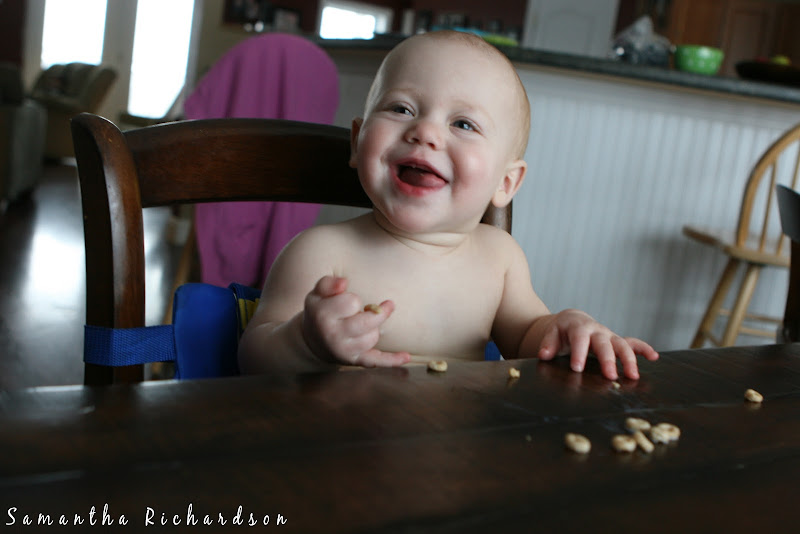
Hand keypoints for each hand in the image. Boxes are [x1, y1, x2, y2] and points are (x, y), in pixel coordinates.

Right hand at [302, 276, 410, 367]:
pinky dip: (392, 360)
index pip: (352, 302)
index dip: (352, 299)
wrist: (312, 340)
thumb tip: (344, 282)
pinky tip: (405, 357)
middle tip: (369, 308)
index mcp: (323, 315)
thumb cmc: (320, 310)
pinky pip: (376, 361)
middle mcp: (333, 335)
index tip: (345, 302)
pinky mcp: (355, 360)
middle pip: (367, 321)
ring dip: (372, 328)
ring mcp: (345, 350)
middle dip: (374, 312)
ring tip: (360, 325)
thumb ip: (329, 283)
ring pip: (373, 336)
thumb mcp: (318, 293)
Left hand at [536, 309, 658, 379]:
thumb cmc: (562, 330)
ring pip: (622, 345)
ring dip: (629, 360)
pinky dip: (644, 349)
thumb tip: (544, 355)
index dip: (579, 353)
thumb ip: (548, 344)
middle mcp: (597, 331)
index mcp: (579, 327)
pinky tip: (654, 357)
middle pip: (604, 344)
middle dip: (608, 360)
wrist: (572, 320)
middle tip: (610, 376)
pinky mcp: (616, 341)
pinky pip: (633, 343)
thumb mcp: (552, 333)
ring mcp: (609, 336)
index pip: (579, 339)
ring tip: (633, 376)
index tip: (577, 368)